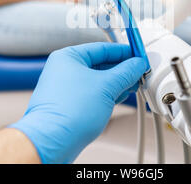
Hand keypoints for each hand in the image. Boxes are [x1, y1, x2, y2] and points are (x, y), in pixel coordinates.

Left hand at [10, 43, 147, 163]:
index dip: (123, 52)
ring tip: (133, 85)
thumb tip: (137, 65)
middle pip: (100, 64)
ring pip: (97, 80)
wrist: (52, 141)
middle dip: (121, 69)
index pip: (102, 48)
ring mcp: (65, 88)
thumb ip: (125, 73)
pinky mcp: (69, 104)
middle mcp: (64, 70)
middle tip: (138, 72)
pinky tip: (120, 95)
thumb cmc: (68, 112)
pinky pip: (92, 93)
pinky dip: (107, 94)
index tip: (138, 56)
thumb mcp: (106, 86)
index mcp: (68, 57)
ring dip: (116, 83)